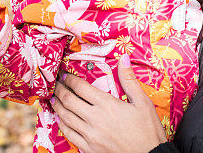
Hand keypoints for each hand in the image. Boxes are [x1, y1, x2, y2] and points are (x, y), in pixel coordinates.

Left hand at [52, 55, 166, 152]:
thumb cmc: (148, 130)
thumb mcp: (143, 102)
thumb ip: (129, 80)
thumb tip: (123, 58)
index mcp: (107, 104)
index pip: (81, 88)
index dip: (70, 79)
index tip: (65, 75)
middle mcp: (95, 119)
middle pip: (69, 101)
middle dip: (60, 91)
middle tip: (56, 85)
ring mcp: (90, 135)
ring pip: (66, 118)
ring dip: (58, 107)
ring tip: (54, 100)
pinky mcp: (90, 148)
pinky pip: (70, 135)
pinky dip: (62, 125)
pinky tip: (62, 120)